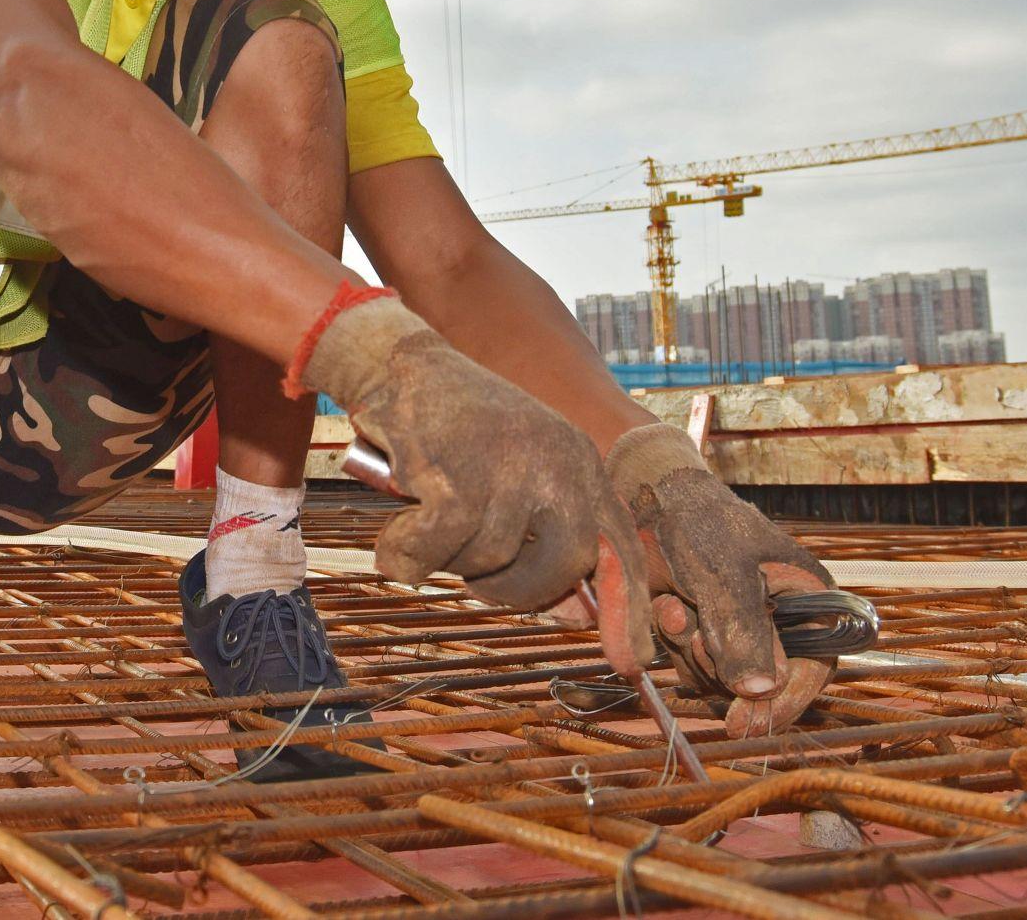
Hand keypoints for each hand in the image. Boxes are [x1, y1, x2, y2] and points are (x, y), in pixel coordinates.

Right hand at [294, 291, 651, 674]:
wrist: (399, 365)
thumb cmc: (456, 429)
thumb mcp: (516, 473)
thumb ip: (544, 534)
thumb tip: (574, 615)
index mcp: (580, 463)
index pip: (621, 548)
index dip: (628, 610)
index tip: (633, 662)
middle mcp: (557, 464)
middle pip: (561, 569)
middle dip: (514, 591)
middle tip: (474, 578)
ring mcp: (509, 470)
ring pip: (488, 563)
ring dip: (447, 559)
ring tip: (427, 518)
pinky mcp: (457, 479)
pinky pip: (433, 553)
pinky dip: (405, 554)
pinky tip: (394, 539)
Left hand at [606, 422, 835, 737]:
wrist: (649, 495)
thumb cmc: (700, 522)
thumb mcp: (724, 575)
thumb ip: (743, 632)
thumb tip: (761, 692)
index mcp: (809, 600)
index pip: (814, 669)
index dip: (784, 702)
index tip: (747, 725)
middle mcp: (781, 621)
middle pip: (763, 682)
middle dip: (722, 666)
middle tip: (696, 638)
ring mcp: (742, 629)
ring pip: (723, 678)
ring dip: (693, 652)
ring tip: (674, 606)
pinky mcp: (707, 631)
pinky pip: (694, 665)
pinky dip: (676, 645)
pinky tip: (665, 606)